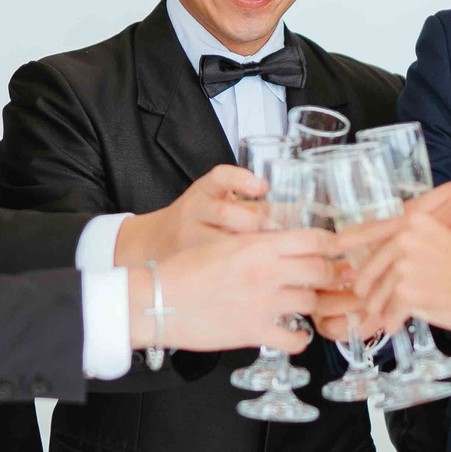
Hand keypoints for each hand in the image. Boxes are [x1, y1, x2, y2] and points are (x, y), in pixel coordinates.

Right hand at [114, 165, 268, 262]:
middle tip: (282, 232)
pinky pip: (216, 266)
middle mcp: (193, 210)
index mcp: (203, 191)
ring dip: (250, 249)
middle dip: (257, 223)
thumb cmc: (196, 219)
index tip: (262, 186)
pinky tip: (257, 273)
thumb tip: (295, 208)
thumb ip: (249, 199)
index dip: (241, 180)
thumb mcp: (215, 198)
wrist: (155, 242)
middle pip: (225, 212)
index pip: (220, 178)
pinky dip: (239, 269)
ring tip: (273, 255)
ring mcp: (188, 236)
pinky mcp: (187, 261)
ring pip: (221, 241)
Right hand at [132, 228, 333, 354]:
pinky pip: (296, 339)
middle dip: (330, 275)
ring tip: (308, 304)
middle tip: (330, 278)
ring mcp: (263, 303)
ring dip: (313, 304)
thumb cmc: (184, 269)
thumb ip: (259, 242)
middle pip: (321, 271)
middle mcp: (266, 272)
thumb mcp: (226, 243)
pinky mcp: (254, 332)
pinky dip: (300, 338)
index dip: (333, 245)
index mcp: (259, 245)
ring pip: (312, 302)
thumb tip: (288, 242)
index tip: (337, 251)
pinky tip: (295, 333)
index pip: (315, 240)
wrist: (157, 299)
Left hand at [350, 210, 450, 337]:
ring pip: (375, 294)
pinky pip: (389, 312)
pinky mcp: (406, 292)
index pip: (367, 230)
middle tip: (368, 300)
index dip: (345, 242)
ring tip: (387, 315)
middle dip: (366, 290)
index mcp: (413, 221)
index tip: (332, 248)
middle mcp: (404, 238)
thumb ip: (410, 242)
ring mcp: (404, 265)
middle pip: (367, 269)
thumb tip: (381, 259)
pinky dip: (391, 322)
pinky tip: (397, 324)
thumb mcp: (440, 238)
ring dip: (379, 309)